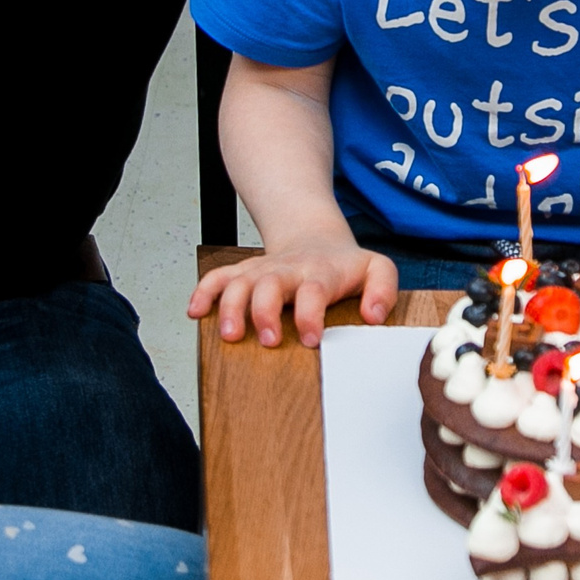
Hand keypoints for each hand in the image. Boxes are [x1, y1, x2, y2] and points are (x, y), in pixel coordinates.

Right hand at [189, 236, 396, 347]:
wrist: (316, 239)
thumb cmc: (345, 265)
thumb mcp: (376, 269)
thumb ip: (383, 290)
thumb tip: (372, 316)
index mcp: (320, 273)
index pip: (314, 290)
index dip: (310, 314)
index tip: (310, 338)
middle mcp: (287, 270)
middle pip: (270, 284)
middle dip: (264, 312)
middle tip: (268, 340)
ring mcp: (262, 271)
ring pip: (238, 282)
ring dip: (229, 307)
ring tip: (229, 335)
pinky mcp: (243, 273)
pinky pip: (217, 277)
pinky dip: (202, 293)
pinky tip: (195, 313)